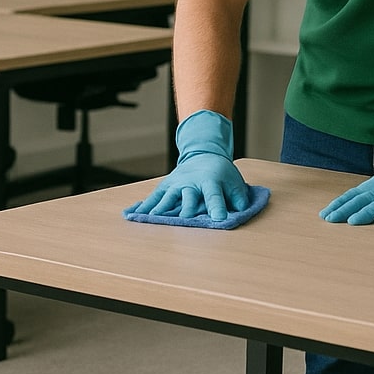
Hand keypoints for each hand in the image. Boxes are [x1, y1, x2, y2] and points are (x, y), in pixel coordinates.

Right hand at [127, 109, 251, 220]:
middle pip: (188, 196)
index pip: (214, 195)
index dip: (217, 206)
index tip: (219, 218)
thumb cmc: (221, 173)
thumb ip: (238, 198)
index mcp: (210, 181)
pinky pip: (153, 197)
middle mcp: (191, 182)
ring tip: (151, 218)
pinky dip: (144, 206)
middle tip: (184, 219)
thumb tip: (239, 212)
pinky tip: (133, 214)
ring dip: (160, 208)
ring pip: (168, 197)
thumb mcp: (235, 182)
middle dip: (186, 208)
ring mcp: (176, 184)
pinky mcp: (165, 187)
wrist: (203, 154)